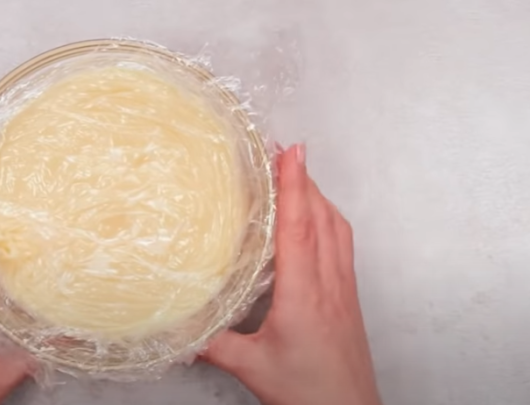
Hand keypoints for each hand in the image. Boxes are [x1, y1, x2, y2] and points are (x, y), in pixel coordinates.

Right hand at [204, 145, 381, 404]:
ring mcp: (344, 288)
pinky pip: (343, 244)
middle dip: (305, 178)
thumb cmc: (311, 394)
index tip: (290, 152)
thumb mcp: (252, 368)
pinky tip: (318, 219)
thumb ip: (214, 344)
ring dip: (319, 196)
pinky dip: (329, 219)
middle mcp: (329, 283)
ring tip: (299, 174)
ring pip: (337, 228)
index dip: (294, 186)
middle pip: (322, 217)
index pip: (299, 228)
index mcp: (304, 294)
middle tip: (285, 150)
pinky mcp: (349, 297)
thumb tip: (181, 327)